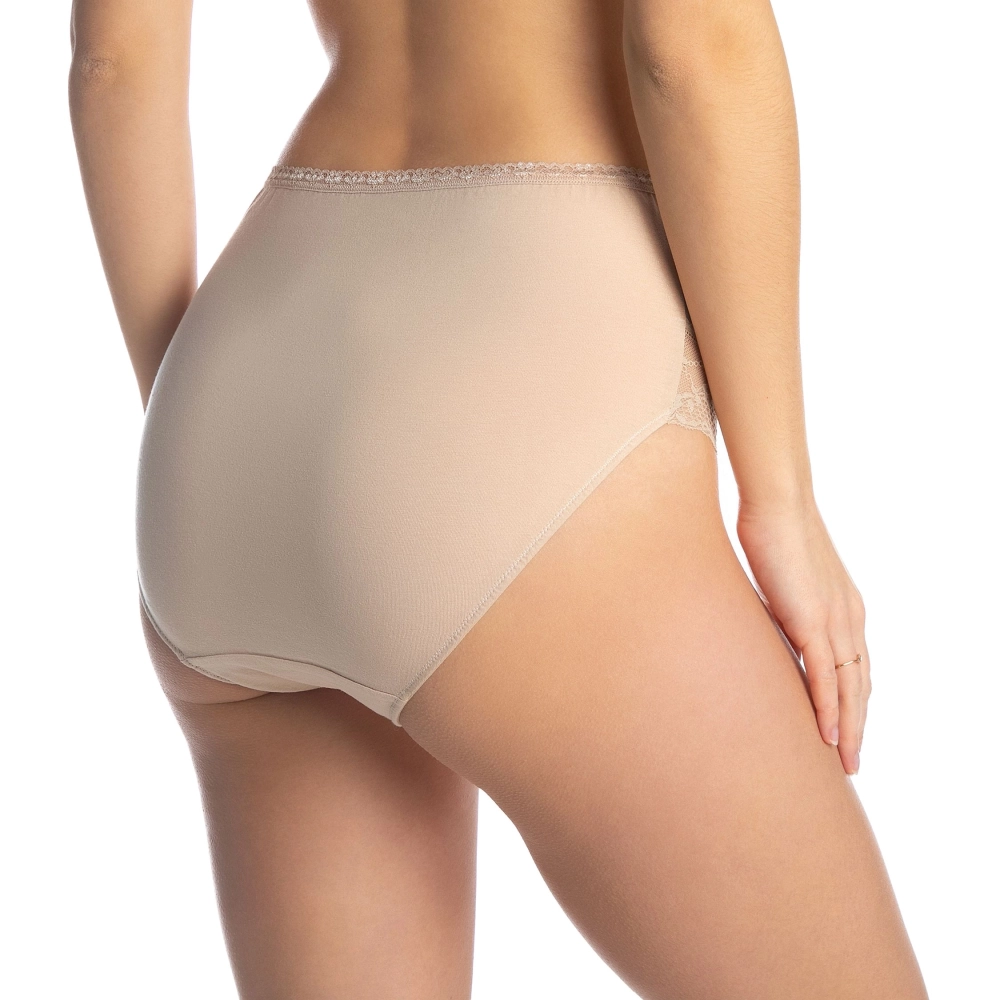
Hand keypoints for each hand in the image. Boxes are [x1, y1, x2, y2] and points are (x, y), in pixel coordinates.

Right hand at [736, 499, 869, 774]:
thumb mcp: (782, 578)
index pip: (856, 667)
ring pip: (850, 689)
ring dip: (849, 728)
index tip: (845, 727)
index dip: (853, 700)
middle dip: (857, 725)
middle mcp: (849, 619)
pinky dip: (829, 709)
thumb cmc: (773, 530)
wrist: (777, 503)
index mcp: (844, 608)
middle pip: (861, 685)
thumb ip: (781, 606)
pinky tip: (826, 734)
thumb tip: (763, 622)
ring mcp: (835, 621)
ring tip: (844, 760)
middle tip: (850, 761)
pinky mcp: (814, 621)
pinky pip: (826, 676)